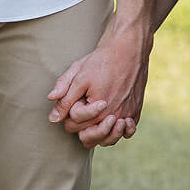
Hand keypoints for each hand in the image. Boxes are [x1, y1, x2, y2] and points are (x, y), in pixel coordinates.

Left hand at [47, 22, 152, 148]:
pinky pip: (127, 133)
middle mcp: (113, 116)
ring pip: (108, 140)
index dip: (69, 113)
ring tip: (97, 118)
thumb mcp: (78, 76)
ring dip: (100, 133)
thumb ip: (65, 98)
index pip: (72, 126)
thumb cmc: (101, 60)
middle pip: (89, 137)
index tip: (77, 97)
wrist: (128, 49)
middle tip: (84, 106)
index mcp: (96, 110)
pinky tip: (114, 120)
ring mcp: (127, 115)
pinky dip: (120, 131)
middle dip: (81, 125)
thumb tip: (53, 118)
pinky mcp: (136, 111)